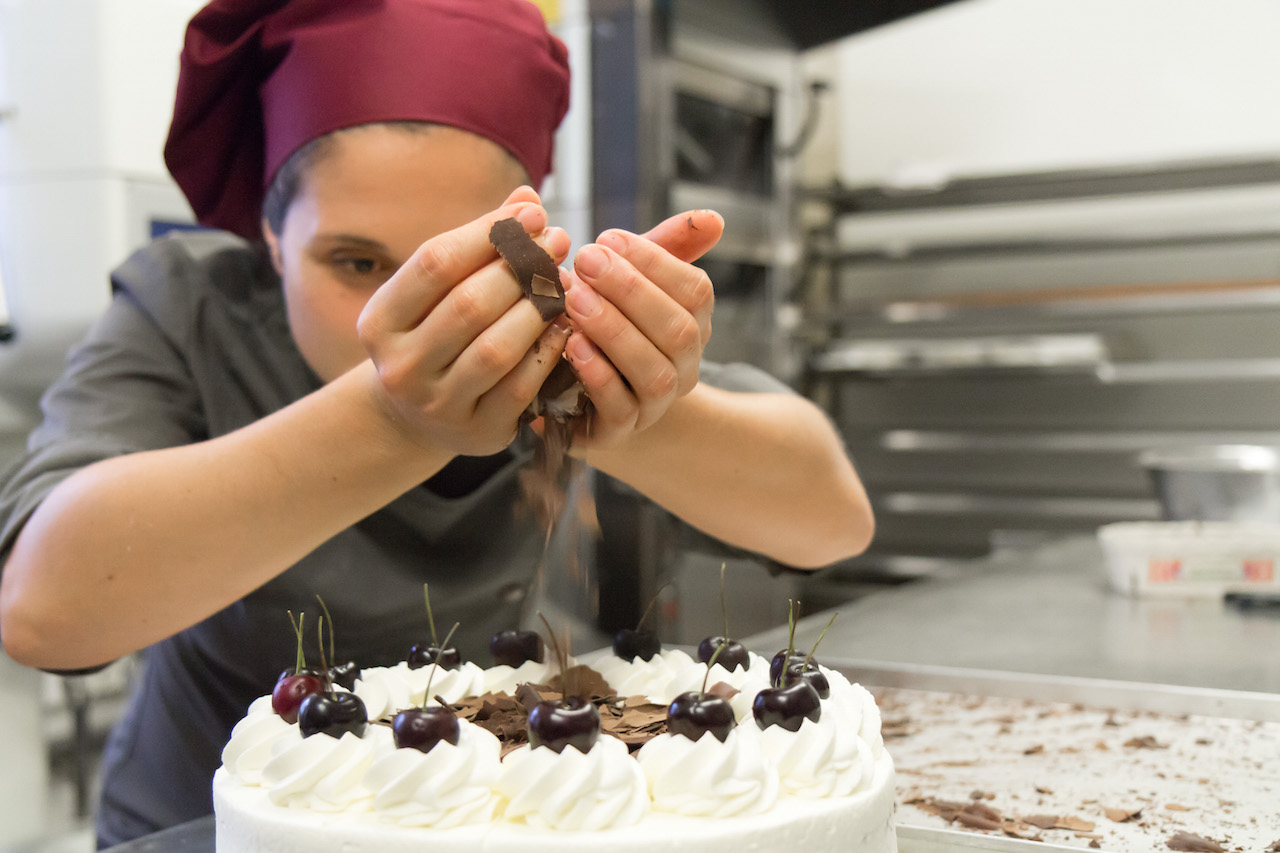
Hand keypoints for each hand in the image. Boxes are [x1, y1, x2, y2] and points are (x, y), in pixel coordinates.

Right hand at [356, 187, 572, 456]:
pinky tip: (567, 324)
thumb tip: (527, 198)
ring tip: (564, 280)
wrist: (418, 418)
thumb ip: (480, 244)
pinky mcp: (478, 432)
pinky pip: (521, 387)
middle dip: (520, 267)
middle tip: (558, 242)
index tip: (532, 213)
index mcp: (380, 321)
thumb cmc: (436, 334)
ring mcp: (438, 404)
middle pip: (468, 305)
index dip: (487, 233)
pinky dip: (549, 351)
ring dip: (538, 309)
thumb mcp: (440, 291)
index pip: (434, 263)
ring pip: (496, 349)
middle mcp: (401, 366)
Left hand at [562, 209, 721, 447]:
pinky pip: (620, 408)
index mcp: (693, 324)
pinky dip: (598, 375)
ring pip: (653, 373)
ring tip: (575, 299)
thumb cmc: (602, 320)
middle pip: (678, 330)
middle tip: (586, 260)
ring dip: (614, 331)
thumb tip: (715, 219)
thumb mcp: (629, 279)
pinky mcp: (619, 430)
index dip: (655, 261)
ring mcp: (655, 404)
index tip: (608, 237)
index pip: (695, 291)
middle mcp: (684, 366)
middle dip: (631, 291)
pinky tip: (571, 344)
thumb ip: (666, 247)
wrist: (569, 389)